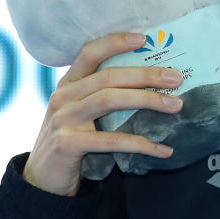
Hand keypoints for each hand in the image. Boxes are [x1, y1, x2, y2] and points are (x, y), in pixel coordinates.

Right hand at [22, 32, 183, 195]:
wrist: (42, 180)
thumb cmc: (73, 140)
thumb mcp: (81, 112)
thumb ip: (104, 95)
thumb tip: (156, 83)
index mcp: (68, 84)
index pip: (90, 53)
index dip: (115, 42)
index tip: (144, 38)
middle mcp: (62, 96)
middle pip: (108, 77)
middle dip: (146, 75)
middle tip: (176, 78)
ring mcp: (62, 119)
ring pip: (109, 99)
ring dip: (147, 100)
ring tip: (176, 105)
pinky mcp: (67, 144)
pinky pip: (111, 141)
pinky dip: (140, 144)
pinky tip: (163, 149)